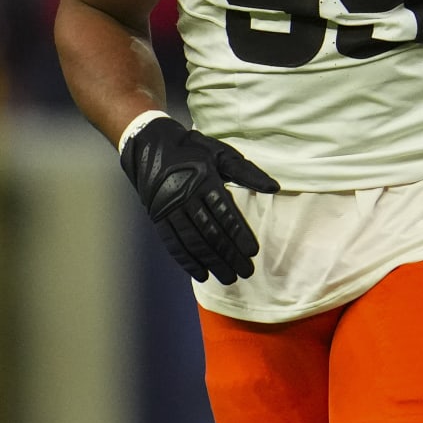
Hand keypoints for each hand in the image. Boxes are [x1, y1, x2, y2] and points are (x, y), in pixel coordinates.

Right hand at [120, 117, 278, 283]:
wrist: (149, 144)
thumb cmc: (191, 149)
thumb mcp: (220, 153)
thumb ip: (246, 172)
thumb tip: (274, 187)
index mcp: (204, 179)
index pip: (224, 212)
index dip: (239, 234)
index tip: (252, 252)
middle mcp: (185, 195)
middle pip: (211, 231)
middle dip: (229, 254)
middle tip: (246, 271)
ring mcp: (169, 208)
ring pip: (193, 241)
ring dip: (212, 262)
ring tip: (228, 278)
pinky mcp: (158, 217)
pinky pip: (173, 243)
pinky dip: (187, 260)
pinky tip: (201, 274)